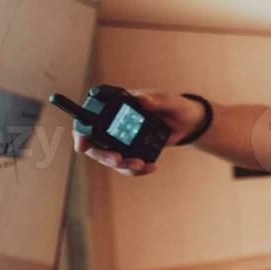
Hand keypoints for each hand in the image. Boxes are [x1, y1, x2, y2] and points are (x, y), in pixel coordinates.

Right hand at [71, 89, 203, 175]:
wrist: (189, 123)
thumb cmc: (176, 106)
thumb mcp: (169, 101)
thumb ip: (155, 99)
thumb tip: (140, 98)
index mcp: (117, 107)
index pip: (90, 119)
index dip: (81, 133)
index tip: (83, 146)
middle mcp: (115, 125)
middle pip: (95, 145)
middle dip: (104, 156)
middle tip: (119, 160)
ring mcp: (122, 140)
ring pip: (111, 159)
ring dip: (123, 166)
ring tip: (142, 165)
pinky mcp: (133, 152)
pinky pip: (128, 166)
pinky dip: (137, 170)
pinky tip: (152, 167)